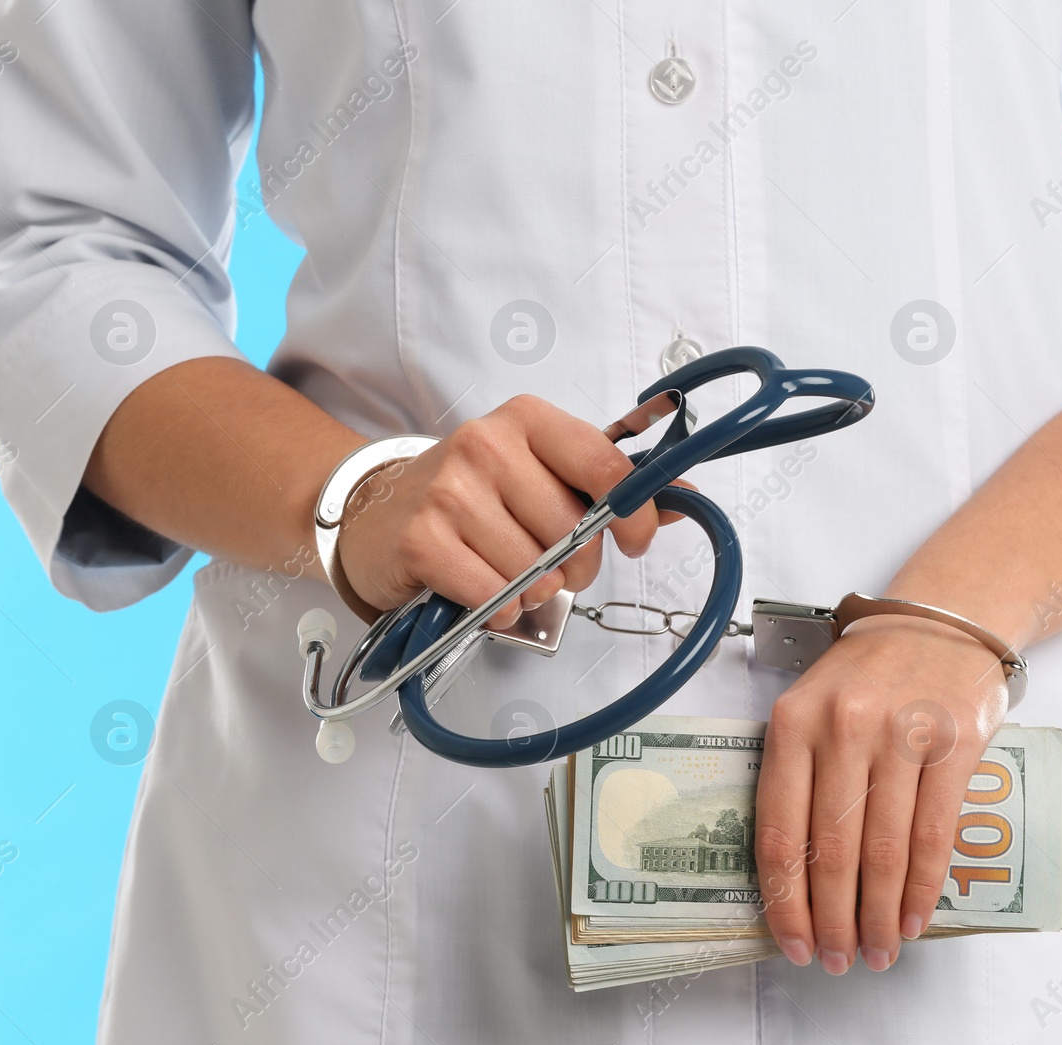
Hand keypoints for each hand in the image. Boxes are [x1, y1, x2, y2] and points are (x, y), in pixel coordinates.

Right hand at [334, 395, 677, 624]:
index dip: (635, 514)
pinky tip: (486, 592)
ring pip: (536, 569)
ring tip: (510, 574)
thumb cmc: (472, 496)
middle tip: (551, 562)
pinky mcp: (422, 539)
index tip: (634, 540)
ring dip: (534, 590)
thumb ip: (611, 485)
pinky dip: (500, 607)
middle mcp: (486, 444)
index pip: (606, 467)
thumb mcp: (541, 474)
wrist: (376, 513)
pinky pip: (495, 594)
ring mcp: (450, 490)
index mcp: (528, 420)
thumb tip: (686, 495)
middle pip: (574, 530)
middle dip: (576, 564)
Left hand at [754, 614, 1008, 973]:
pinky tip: (914, 918)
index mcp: (793, 722)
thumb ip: (797, 775)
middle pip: (833, 852)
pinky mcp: (953, 744)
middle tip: (838, 961)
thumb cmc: (869, 674)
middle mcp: (843, 728)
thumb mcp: (812, 707)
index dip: (785, 902)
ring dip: (879, 916)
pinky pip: (934, 835)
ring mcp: (900, 734)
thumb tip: (793, 878)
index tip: (792, 944)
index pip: (780, 831)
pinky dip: (922, 888)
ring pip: (884, 852)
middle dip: (834, 922)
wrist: (939, 622)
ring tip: (877, 951)